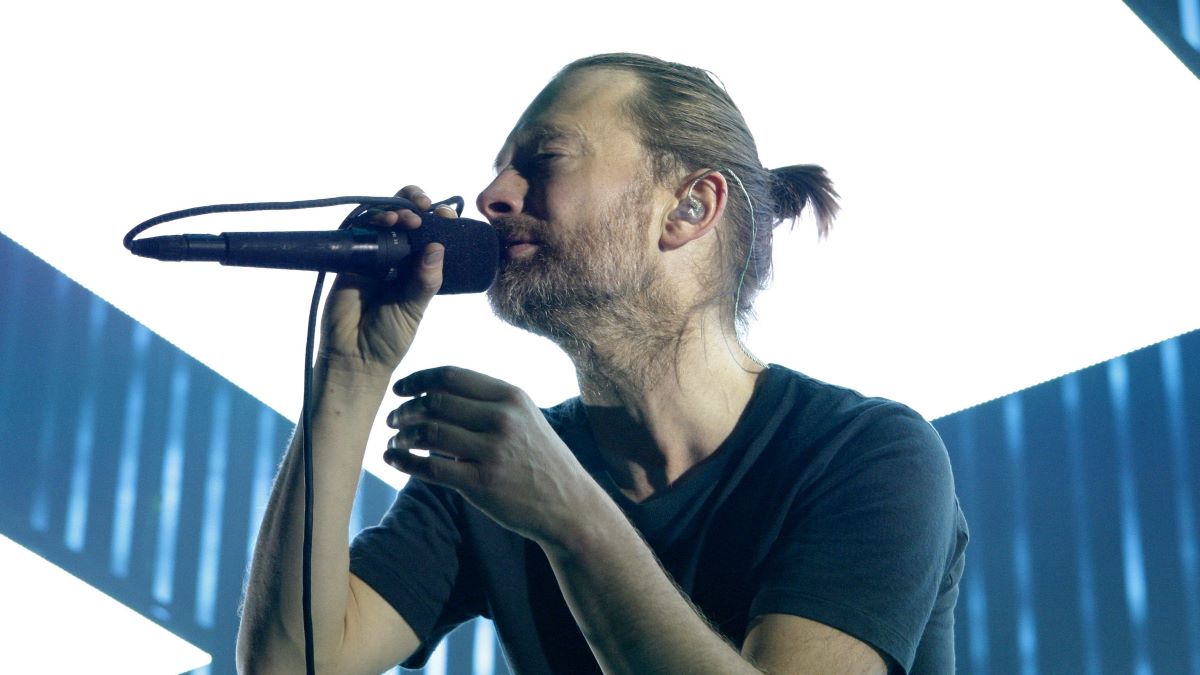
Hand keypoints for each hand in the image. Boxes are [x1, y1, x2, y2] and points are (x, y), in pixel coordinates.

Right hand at [318, 185, 455, 378]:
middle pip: (405, 216)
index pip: (430, 234)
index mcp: (417, 267)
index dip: (439, 220)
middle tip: (427, 208)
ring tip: (408, 218)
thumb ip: (425, 281)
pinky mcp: (350, 257)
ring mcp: (372, 254)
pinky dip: (372, 219)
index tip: (449, 216)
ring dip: (396, 208)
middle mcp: (396, 256)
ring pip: (382, 217)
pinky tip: (386, 220)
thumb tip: (437, 247)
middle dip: (415, 203)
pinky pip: (359, 229)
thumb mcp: (414, 308)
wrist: (355, 356)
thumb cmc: (389, 337)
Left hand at [384, 366, 602, 546]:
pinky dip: (404, 461)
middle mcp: (502, 419)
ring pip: (428, 433)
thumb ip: (487, 401)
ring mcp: (493, 452)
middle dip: (405, 409)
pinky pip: (431, 468)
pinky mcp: (483, 484)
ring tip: (394, 441)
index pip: (451, 376)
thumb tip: (433, 390)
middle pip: (435, 402)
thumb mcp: (524, 417)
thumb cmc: (539, 459)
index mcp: (511, 396)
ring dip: (401, 435)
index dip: (417, 379)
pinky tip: (393, 459)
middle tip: (393, 418)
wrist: (569, 504)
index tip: (400, 389)